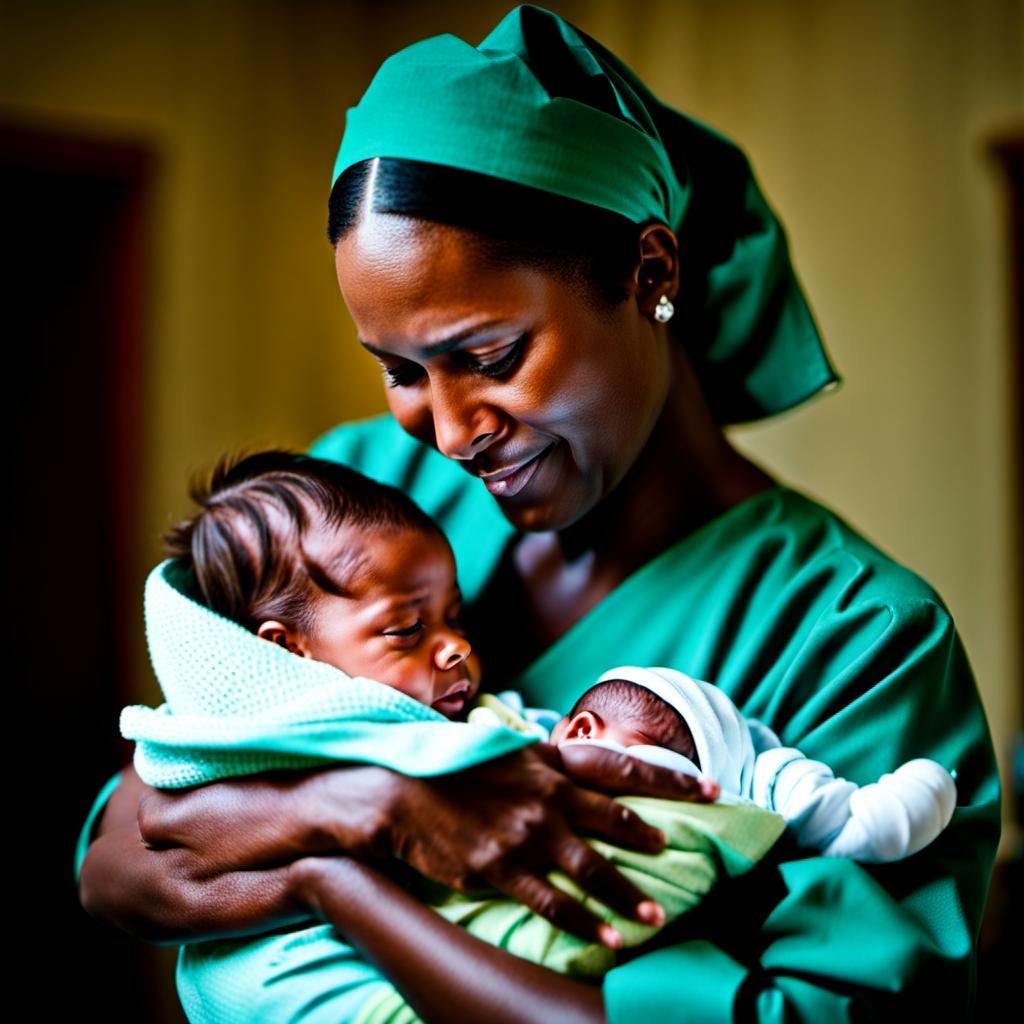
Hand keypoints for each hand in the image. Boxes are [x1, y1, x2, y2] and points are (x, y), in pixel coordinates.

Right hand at [383, 742, 716, 946]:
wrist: (399, 793)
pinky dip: (584, 922)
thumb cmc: (454, 770)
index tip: (709, 786)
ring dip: (627, 895)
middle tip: (681, 851)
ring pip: (591, 869)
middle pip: (616, 820)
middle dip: (653, 837)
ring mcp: (525, 833)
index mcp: (549, 762)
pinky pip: (553, 902)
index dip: (668, 777)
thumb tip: (579, 767)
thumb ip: (547, 761)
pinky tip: (607, 937)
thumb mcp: (506, 751)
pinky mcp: (501, 868)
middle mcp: (545, 795)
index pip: (620, 767)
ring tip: (656, 916)